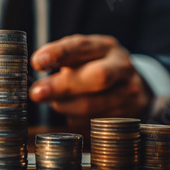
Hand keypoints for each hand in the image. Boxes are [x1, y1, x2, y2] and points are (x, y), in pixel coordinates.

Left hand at [29, 34, 152, 125]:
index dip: (59, 54)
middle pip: (97, 77)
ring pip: (91, 105)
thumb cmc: (95, 67)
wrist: (132, 87)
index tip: (37, 62)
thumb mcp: (82, 56)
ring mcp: (128, 94)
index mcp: (106, 47)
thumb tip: (36, 65)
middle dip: (63, 86)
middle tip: (36, 93)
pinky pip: (92, 123)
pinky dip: (76, 118)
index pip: (82, 46)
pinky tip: (74, 112)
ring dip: (65, 106)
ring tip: (56, 102)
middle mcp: (122, 68)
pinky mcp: (126, 117)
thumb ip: (61, 58)